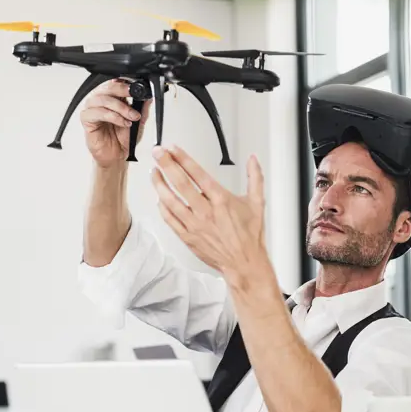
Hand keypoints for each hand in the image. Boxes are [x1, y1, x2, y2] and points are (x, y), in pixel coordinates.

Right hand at [80, 79, 150, 168]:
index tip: (137, 88)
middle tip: (134, 97)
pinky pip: (97, 112)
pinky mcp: (86, 119)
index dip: (126, 83)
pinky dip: (112, 116)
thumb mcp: (138, 122)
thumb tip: (149, 96)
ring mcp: (92, 109)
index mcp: (112, 98)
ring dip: (120, 107)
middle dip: (123, 91)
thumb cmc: (123, 139)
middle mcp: (100, 100)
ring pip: (103, 99)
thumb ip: (143, 109)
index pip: (116, 83)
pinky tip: (122, 123)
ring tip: (131, 117)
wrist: (117, 157)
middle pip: (107, 87)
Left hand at [151, 144, 266, 282]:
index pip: (197, 173)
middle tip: (157, 153)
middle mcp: (205, 211)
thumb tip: (253, 159)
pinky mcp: (188, 237)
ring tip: (153, 173)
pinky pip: (170, 220)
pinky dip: (162, 208)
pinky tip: (159, 199)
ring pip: (170, 201)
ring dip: (159, 185)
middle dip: (166, 165)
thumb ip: (255, 178)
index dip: (183, 158)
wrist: (244, 263)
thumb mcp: (257, 203)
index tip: (173, 148)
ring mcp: (194, 225)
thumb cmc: (250, 236)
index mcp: (221, 199)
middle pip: (180, 183)